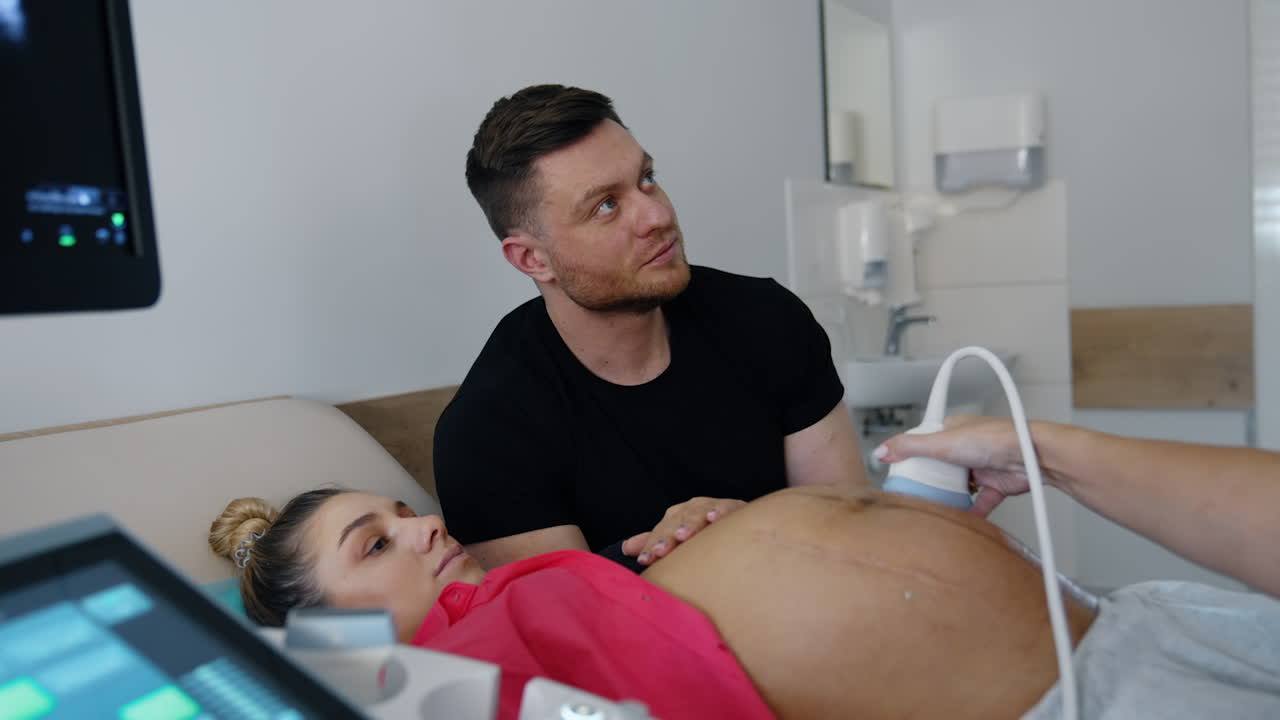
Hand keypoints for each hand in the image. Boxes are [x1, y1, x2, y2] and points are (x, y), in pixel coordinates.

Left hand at [621, 497, 745, 565]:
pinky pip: (727, 507)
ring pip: (697, 514)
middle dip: (667, 537)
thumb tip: (625, 548)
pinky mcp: (734, 506)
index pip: (660, 531)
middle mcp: (691, 509)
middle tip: (660, 551)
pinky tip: (714, 518)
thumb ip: (656, 542)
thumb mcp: (679, 539)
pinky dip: (720, 511)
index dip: (652, 545)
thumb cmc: (705, 535)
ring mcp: (711, 506)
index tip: (645, 560)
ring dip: (689, 523)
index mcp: (676, 516)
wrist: (739, 524)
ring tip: (682, 535)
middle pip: (676, 522)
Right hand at [876, 415, 1049, 516]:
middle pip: (939, 468)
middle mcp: (965, 447)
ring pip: (958, 486)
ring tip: (933, 509)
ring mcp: (980, 467)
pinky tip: (961, 520)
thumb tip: (881, 452)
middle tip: (914, 496)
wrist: (1031, 455)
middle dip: (928, 482)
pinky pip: (979, 503)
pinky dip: (971, 512)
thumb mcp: (942, 442)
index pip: (923, 443)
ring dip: (949, 497)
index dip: (909, 457)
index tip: (896, 473)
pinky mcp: (995, 485)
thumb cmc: (994, 439)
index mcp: (952, 430)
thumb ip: (910, 447)